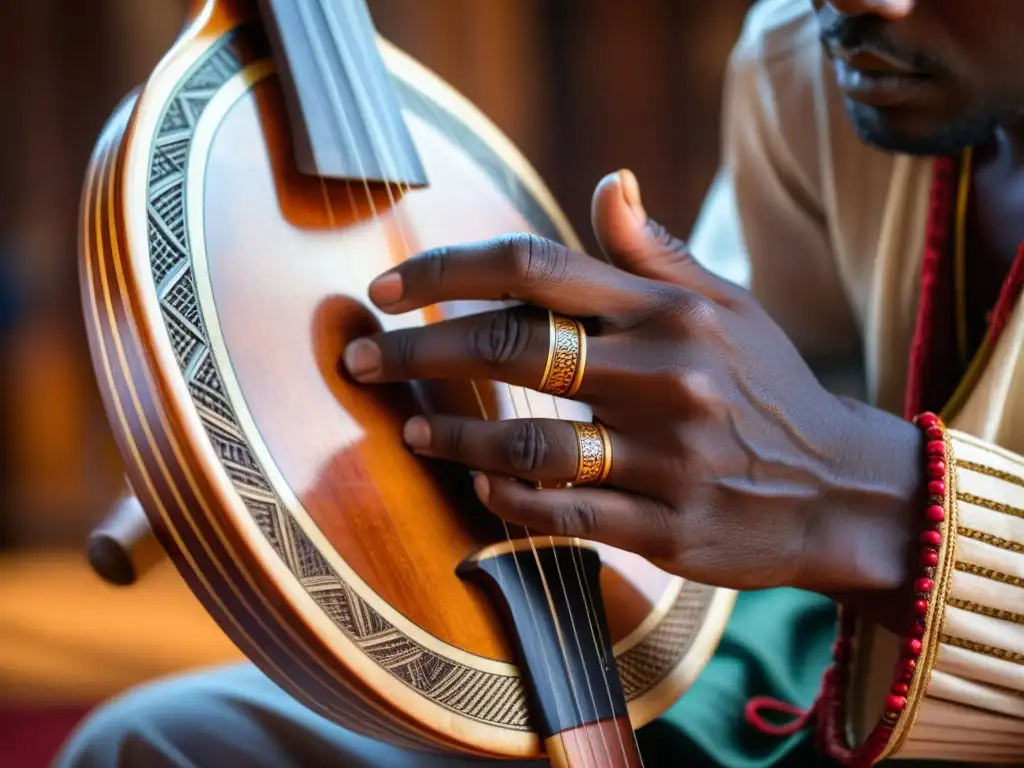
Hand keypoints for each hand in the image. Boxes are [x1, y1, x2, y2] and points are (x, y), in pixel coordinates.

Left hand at [343, 170, 922, 611]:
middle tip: (360, 360)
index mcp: (670, 311)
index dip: (447, 272)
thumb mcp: (728, 307)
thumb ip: (654, 252)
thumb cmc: (768, 387)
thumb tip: (608, 181)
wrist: (841, 489)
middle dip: (418, 352)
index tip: (389, 288)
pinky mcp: (668, 528)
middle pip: (513, 349)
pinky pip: (564, 515)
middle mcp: (666, 375)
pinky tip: (480, 487)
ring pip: (529, 443)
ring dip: (456, 433)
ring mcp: (666, 458)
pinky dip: (509, 500)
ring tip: (412, 427)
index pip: (534, 268)